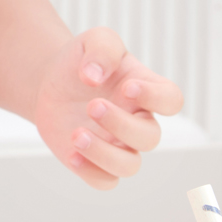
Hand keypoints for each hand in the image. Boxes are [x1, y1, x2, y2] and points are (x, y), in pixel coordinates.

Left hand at [32, 27, 183, 189]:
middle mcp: (137, 121)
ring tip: (77, 134)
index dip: (156, 98)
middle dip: (121, 125)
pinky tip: (71, 153)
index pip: (172, 100)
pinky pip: (105, 181)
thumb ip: (102, 49)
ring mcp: (117, 145)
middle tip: (92, 105)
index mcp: (145, 90)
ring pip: (129, 166)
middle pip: (149, 138)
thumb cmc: (81, 60)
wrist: (50, 81)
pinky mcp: (95, 162)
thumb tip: (95, 76)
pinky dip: (90, 172)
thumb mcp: (94, 40)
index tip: (127, 88)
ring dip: (105, 154)